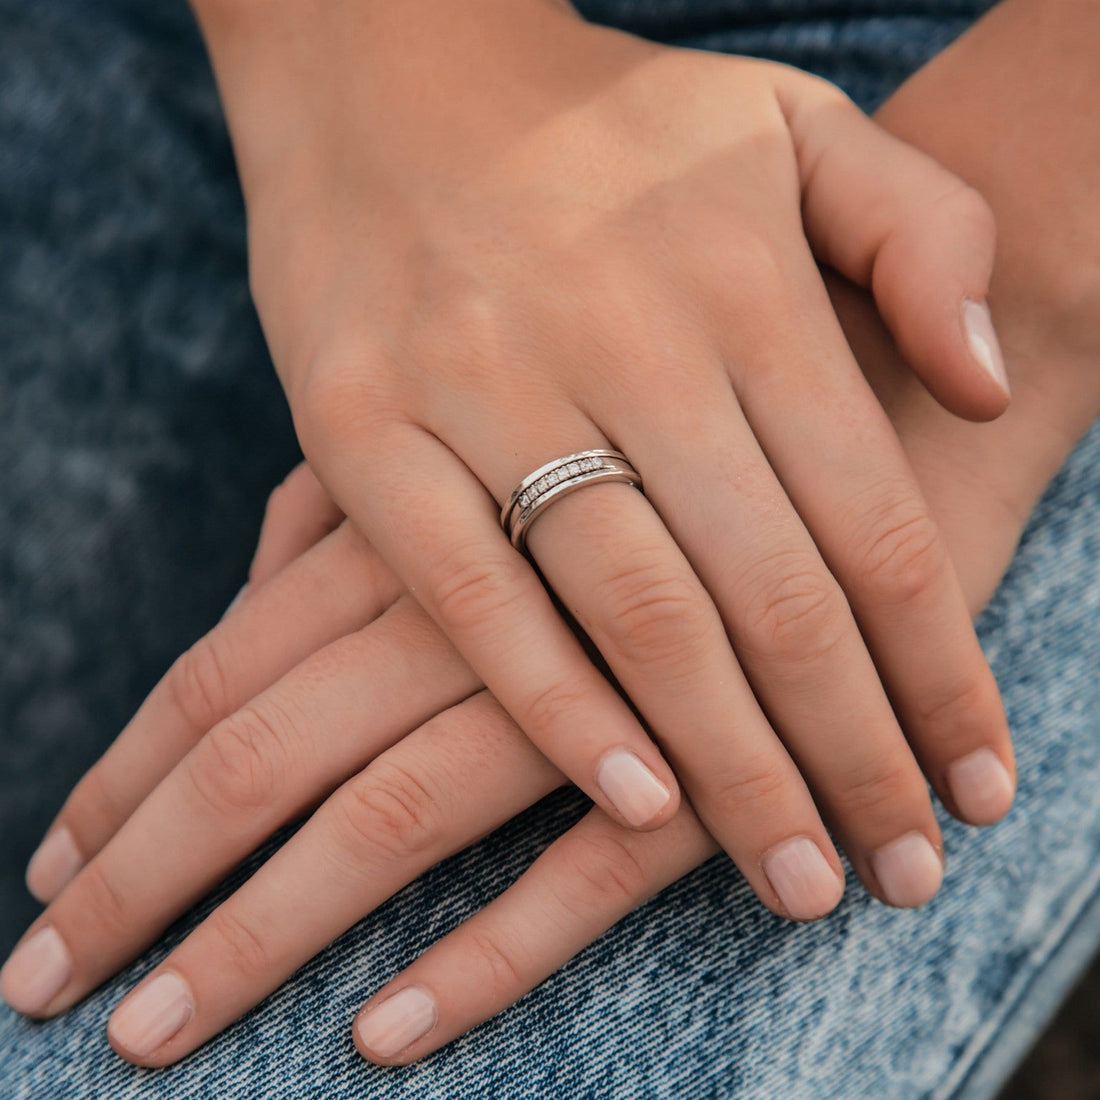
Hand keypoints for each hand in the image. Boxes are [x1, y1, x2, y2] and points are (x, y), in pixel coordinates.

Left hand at [0, 303, 1031, 1066]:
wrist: (874, 374)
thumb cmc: (670, 390)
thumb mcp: (494, 420)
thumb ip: (379, 489)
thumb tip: (264, 563)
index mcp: (413, 518)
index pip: (224, 670)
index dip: (127, 778)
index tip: (56, 874)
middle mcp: (468, 598)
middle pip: (262, 755)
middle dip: (147, 880)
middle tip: (48, 995)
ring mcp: (581, 675)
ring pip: (385, 817)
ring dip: (265, 938)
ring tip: (156, 1037)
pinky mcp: (703, 743)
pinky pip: (579, 868)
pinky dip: (486, 949)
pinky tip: (390, 1031)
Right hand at [196, 0, 1012, 900]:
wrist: (385, 57)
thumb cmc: (603, 118)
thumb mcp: (788, 123)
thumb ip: (921, 232)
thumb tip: (983, 382)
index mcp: (742, 277)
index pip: (876, 520)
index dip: (943, 673)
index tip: (979, 787)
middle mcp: (626, 335)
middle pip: (774, 595)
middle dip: (853, 759)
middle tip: (900, 880)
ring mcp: (482, 382)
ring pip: (639, 615)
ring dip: (732, 769)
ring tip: (795, 883)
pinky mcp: (359, 427)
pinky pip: (470, 597)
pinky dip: (555, 710)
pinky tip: (632, 807)